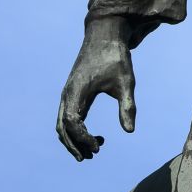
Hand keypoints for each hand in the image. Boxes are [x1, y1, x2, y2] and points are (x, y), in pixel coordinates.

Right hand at [56, 15, 136, 160]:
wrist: (105, 35)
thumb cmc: (116, 57)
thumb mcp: (126, 81)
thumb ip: (127, 106)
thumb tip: (130, 131)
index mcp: (76, 92)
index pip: (72, 123)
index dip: (83, 138)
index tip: (99, 147)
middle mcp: (67, 94)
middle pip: (62, 128)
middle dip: (74, 145)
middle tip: (92, 156)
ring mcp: (68, 93)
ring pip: (62, 123)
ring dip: (73, 139)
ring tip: (93, 150)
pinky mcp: (72, 92)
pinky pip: (67, 116)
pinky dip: (75, 129)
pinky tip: (92, 135)